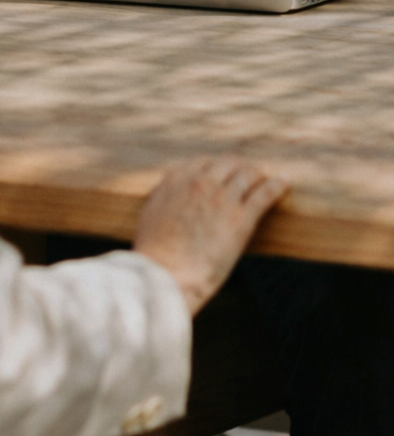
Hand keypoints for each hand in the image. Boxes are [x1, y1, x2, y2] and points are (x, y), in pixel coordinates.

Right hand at [132, 156, 287, 314]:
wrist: (164, 273)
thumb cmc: (153, 252)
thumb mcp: (151, 213)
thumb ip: (164, 196)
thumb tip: (170, 193)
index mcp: (176, 179)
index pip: (203, 162)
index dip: (216, 166)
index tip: (223, 172)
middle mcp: (200, 182)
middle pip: (227, 163)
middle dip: (239, 166)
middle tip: (249, 174)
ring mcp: (221, 199)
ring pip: (248, 174)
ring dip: (259, 174)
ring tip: (269, 176)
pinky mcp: (241, 219)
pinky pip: (263, 194)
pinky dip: (276, 186)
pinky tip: (284, 182)